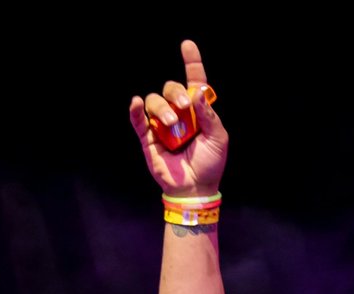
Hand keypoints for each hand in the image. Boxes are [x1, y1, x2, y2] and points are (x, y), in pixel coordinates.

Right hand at [129, 41, 227, 196]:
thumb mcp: (218, 138)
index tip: (187, 45)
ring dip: (162, 109)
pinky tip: (136, 104)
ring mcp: (162, 124)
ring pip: (154, 102)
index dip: (192, 63)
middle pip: (171, 88)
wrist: (195, 189)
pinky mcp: (148, 137)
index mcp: (198, 111)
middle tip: (184, 107)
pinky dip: (135, 110)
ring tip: (171, 125)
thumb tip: (197, 91)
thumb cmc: (210, 163)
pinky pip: (138, 120)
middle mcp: (179, 114)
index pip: (194, 82)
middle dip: (176, 93)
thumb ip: (208, 114)